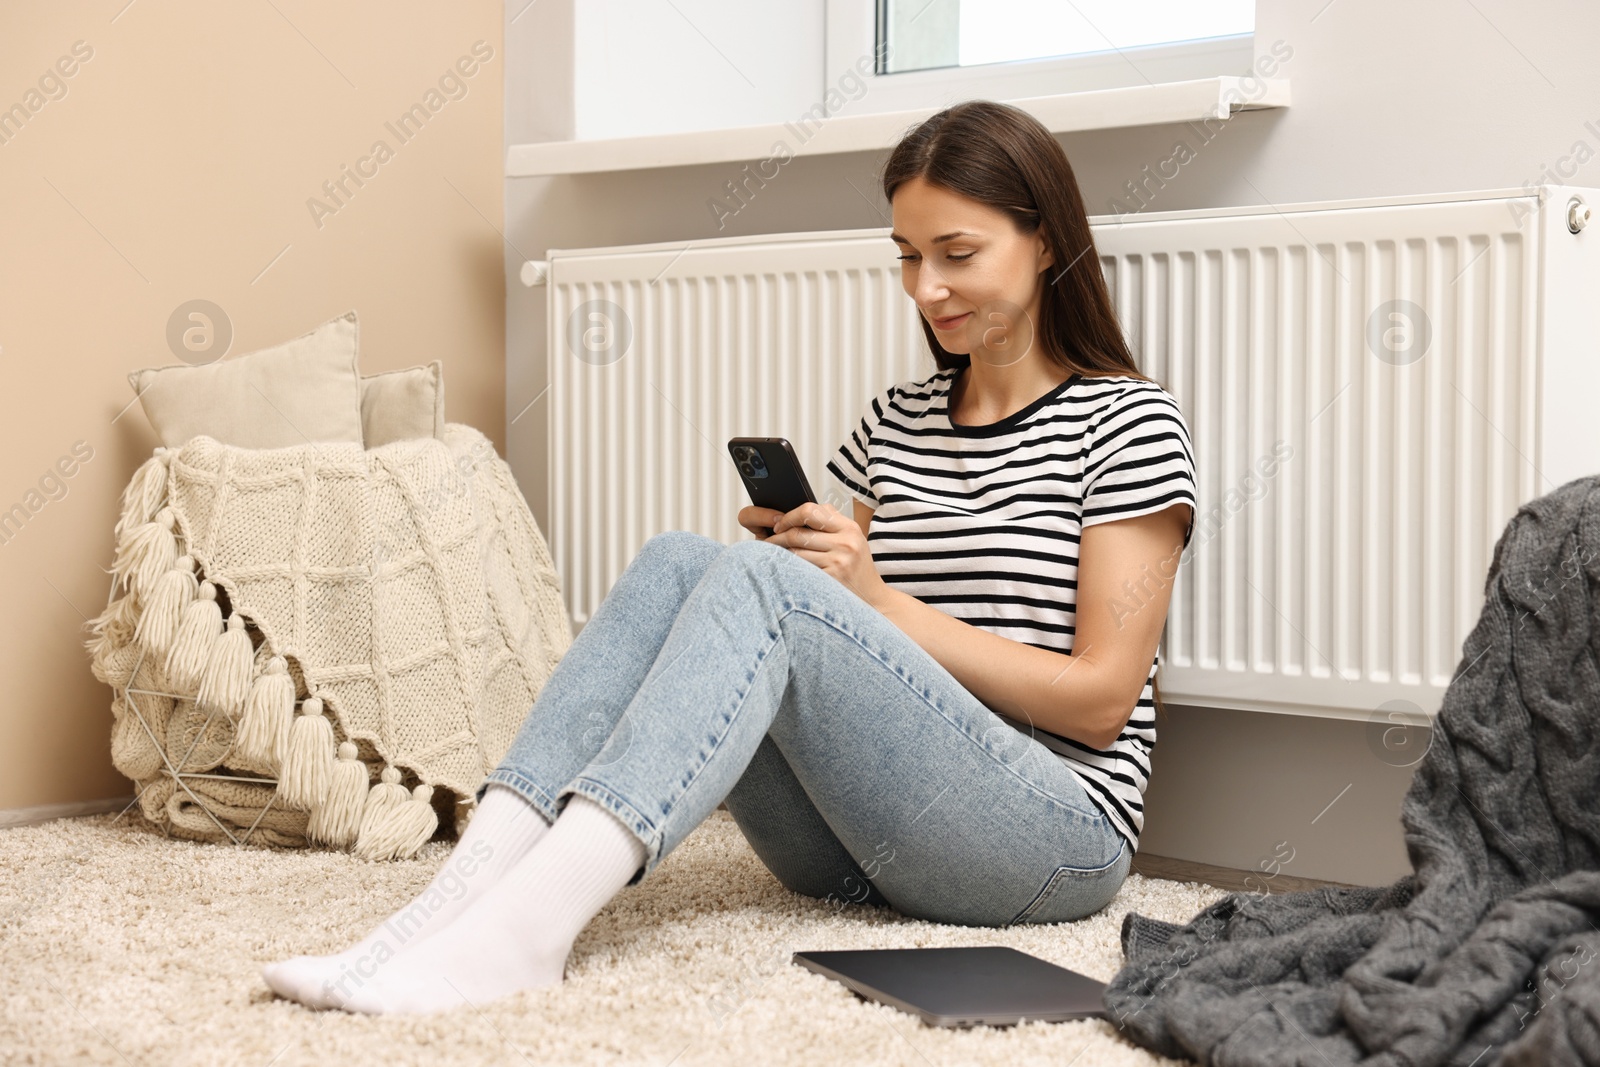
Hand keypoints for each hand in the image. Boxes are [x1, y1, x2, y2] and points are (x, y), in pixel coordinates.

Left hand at [738, 502, 889, 607]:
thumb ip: (832, 522)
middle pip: (798, 532)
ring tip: (772, 555)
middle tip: (769, 541)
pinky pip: (800, 569)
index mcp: (849, 527)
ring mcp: (839, 561)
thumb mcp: (853, 540)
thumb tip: (804, 509)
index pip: (811, 510)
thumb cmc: (858, 569)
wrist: (874, 598)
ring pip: (795, 551)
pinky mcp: (831, 579)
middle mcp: (846, 542)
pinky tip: (783, 568)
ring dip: (779, 553)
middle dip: (777, 536)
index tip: (780, 524)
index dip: (790, 516)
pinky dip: (788, 568)